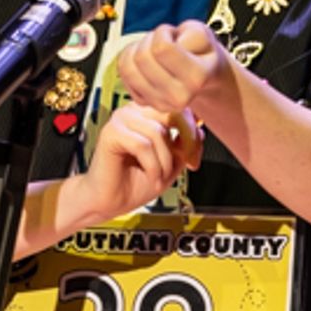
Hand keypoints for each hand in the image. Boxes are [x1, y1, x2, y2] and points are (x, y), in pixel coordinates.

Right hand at [71, 102, 201, 223]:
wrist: (111, 201)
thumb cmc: (135, 182)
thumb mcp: (171, 162)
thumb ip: (185, 145)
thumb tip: (200, 129)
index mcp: (146, 112)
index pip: (178, 108)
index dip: (191, 132)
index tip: (193, 158)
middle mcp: (132, 110)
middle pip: (170, 115)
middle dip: (183, 143)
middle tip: (185, 165)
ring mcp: (120, 119)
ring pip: (157, 132)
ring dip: (165, 161)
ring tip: (160, 177)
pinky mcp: (111, 133)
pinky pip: (143, 145)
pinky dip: (152, 166)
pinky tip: (151, 177)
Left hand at [117, 20, 233, 123]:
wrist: (202, 78)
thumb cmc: (200, 53)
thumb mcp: (204, 34)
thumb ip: (191, 34)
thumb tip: (168, 46)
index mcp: (197, 78)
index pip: (161, 48)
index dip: (163, 32)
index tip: (172, 34)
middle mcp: (179, 96)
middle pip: (142, 57)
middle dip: (149, 40)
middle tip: (163, 42)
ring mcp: (160, 103)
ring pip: (128, 67)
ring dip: (137, 49)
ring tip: (152, 49)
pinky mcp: (144, 103)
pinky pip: (123, 74)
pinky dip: (129, 60)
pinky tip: (145, 60)